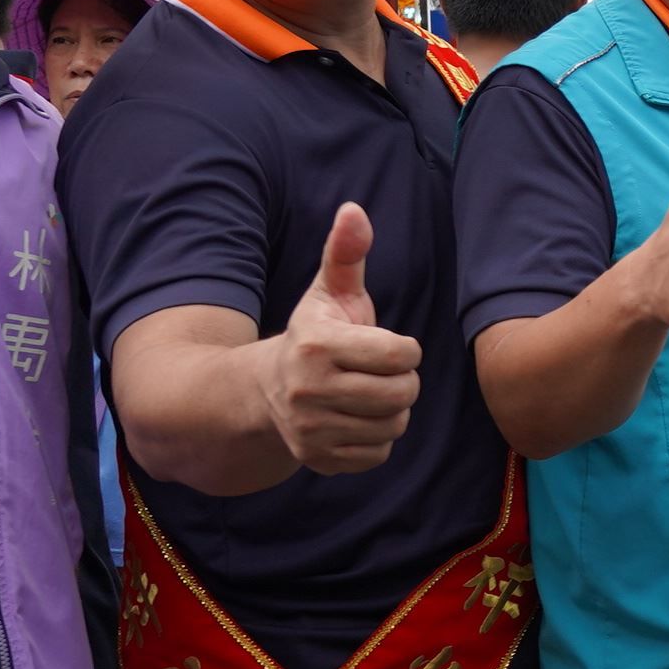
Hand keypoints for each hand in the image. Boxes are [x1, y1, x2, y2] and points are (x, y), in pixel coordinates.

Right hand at [264, 203, 423, 474]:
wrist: (265, 391)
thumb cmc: (314, 334)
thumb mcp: (328, 293)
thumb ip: (346, 253)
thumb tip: (354, 209)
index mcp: (316, 345)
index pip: (402, 354)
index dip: (403, 349)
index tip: (383, 345)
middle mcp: (308, 390)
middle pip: (403, 393)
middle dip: (401, 380)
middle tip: (379, 372)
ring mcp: (310, 430)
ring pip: (394, 425)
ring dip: (391, 410)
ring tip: (366, 394)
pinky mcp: (318, 459)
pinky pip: (379, 454)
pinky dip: (377, 439)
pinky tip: (354, 419)